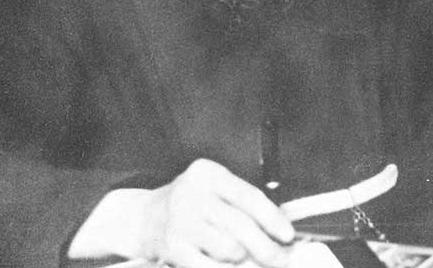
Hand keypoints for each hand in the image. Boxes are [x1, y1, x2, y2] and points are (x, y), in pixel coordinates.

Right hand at [137, 158, 295, 267]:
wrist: (143, 218)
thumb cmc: (192, 204)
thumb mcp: (215, 191)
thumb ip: (244, 205)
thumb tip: (279, 231)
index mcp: (209, 174)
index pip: (249, 197)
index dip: (273, 219)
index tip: (288, 236)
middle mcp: (192, 195)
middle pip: (241, 226)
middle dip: (267, 248)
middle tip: (281, 259)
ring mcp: (180, 222)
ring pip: (229, 249)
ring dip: (246, 261)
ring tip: (251, 261)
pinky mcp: (172, 248)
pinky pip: (209, 267)